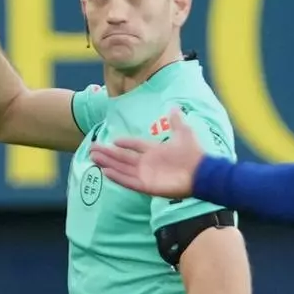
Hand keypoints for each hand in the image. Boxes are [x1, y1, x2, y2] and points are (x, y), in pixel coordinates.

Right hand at [89, 109, 204, 198]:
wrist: (202, 172)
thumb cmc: (194, 153)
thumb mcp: (184, 133)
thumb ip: (176, 121)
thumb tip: (173, 107)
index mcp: (155, 150)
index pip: (135, 146)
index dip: (125, 143)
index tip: (112, 140)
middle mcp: (148, 163)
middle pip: (123, 157)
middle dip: (108, 153)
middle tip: (92, 148)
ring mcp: (147, 175)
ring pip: (122, 168)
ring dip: (108, 163)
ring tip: (93, 157)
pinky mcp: (147, 186)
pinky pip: (128, 181)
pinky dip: (117, 177)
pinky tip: (105, 171)